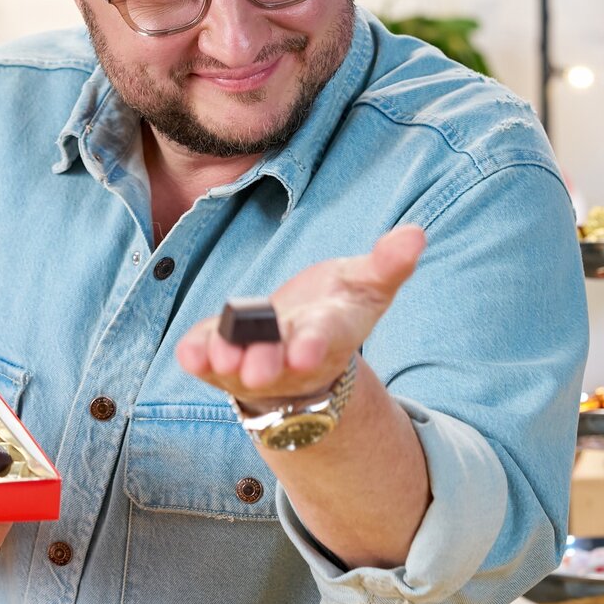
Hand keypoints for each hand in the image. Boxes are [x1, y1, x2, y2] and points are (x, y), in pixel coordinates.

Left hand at [177, 225, 425, 403]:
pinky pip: (205, 359)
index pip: (323, 341)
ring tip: (217, 356)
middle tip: (257, 368)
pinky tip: (188, 351)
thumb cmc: (335, 311)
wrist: (300, 351)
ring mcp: (251, 361)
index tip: (307, 351)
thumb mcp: (366, 287)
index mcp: (328, 336)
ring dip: (227, 363)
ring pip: (237, 368)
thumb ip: (388, 264)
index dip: (314, 345)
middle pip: (278, 363)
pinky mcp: (220, 358)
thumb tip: (416, 235)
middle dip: (268, 364)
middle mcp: (288, 358)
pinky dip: (197, 356)